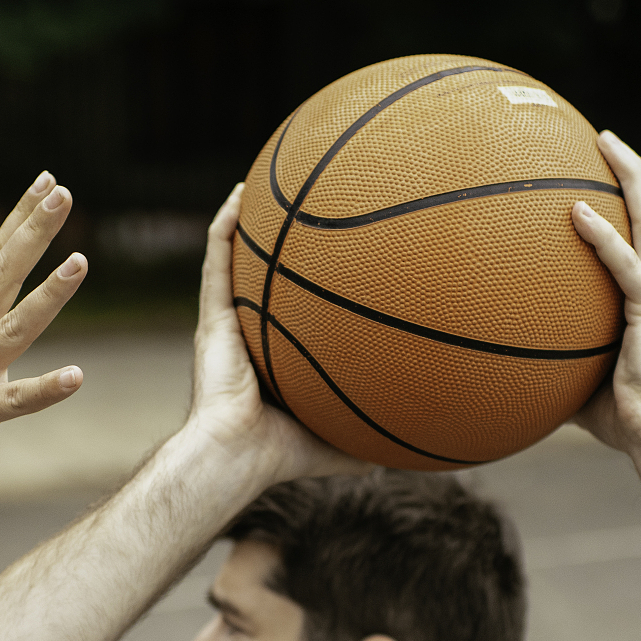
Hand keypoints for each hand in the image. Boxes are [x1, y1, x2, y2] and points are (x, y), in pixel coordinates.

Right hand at [0, 172, 87, 500]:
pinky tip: (77, 376)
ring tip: (80, 262)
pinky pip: (17, 400)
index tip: (46, 181)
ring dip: (48, 295)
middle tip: (62, 193)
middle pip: (2, 274)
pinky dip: (46, 388)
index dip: (20, 219)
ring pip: (15, 327)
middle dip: (33, 233)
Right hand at [182, 183, 364, 483]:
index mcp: (276, 358)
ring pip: (236, 261)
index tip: (341, 259)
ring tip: (263, 184)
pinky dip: (223, 226)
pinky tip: (239, 195)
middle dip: (279, 246)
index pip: (293, 313)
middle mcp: (250, 334)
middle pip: (266, 279)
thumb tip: (429, 452)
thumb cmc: (282, 455)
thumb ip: (375, 442)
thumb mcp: (341, 443)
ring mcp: (228, 323)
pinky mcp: (211, 318)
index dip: (310, 288)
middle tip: (305, 209)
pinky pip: (216, 261)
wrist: (237, 455)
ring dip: (247, 222)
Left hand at [569, 133, 640, 454]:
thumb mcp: (577, 376)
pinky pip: (625, 265)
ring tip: (603, 145)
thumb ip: (551, 352)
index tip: (602, 167)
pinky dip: (603, 237)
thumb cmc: (620, 414)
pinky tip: (576, 214)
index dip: (629, 197)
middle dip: (632, 170)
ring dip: (630, 179)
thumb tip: (501, 352)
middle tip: (603, 137)